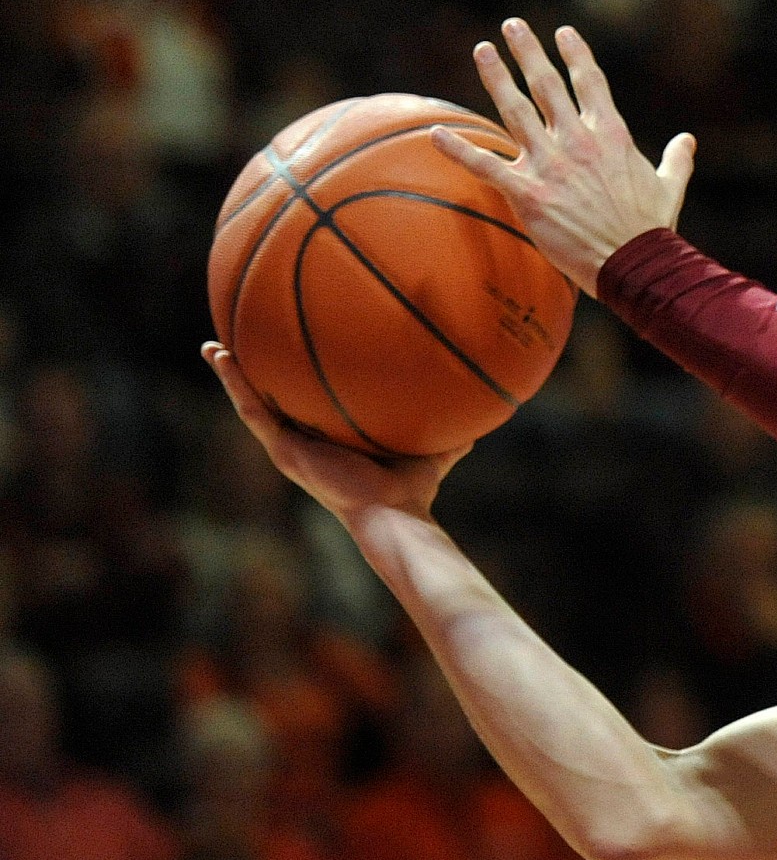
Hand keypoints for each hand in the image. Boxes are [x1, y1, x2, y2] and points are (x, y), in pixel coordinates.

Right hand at [203, 343, 464, 519]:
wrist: (393, 512)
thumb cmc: (412, 489)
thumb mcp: (431, 450)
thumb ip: (452, 436)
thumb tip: (481, 419)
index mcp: (330, 442)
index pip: (306, 407)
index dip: (294, 386)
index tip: (285, 359)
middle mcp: (305, 443)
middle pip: (273, 402)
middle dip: (254, 377)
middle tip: (234, 347)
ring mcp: (290, 446)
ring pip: (253, 403)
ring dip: (233, 376)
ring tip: (213, 347)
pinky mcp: (283, 449)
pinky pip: (254, 411)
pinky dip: (237, 385)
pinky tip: (222, 360)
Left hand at [434, 19, 695, 295]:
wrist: (635, 264)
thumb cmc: (652, 228)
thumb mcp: (671, 187)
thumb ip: (677, 159)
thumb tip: (687, 140)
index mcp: (612, 135)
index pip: (590, 83)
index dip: (576, 54)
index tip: (562, 32)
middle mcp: (578, 141)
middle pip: (547, 85)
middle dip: (527, 52)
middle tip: (511, 26)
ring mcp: (550, 165)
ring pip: (515, 111)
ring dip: (496, 78)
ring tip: (482, 52)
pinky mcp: (527, 193)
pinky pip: (485, 166)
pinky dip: (458, 149)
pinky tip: (435, 134)